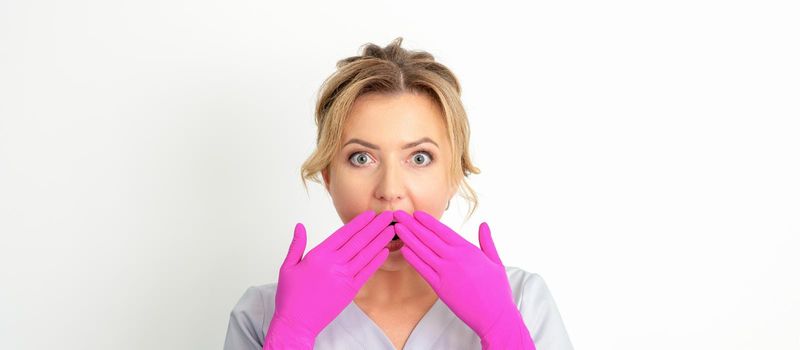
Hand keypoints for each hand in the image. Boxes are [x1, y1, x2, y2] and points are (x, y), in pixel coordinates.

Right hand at [264, 210, 395, 349]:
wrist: (296, 322)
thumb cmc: (290, 296)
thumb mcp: (288, 266)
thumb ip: (296, 245)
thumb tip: (300, 226)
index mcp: (319, 255)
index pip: (343, 233)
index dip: (359, 222)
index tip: (370, 214)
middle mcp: (333, 264)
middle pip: (359, 240)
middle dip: (375, 226)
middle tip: (388, 216)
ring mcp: (343, 277)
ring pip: (365, 254)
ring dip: (380, 240)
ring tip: (391, 229)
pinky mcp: (350, 290)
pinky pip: (366, 272)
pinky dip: (376, 261)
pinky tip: (385, 251)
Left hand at [393, 210, 535, 349]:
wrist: (495, 314)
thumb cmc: (497, 290)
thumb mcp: (495, 261)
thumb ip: (487, 242)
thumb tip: (484, 225)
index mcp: (468, 250)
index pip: (443, 230)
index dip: (427, 221)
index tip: (416, 214)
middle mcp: (455, 258)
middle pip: (429, 237)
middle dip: (412, 225)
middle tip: (398, 215)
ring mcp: (446, 272)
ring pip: (423, 251)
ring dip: (408, 238)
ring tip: (397, 228)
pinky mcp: (440, 287)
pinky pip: (423, 270)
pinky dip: (412, 259)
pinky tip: (403, 250)